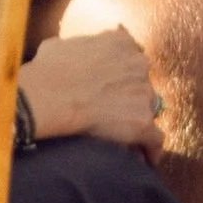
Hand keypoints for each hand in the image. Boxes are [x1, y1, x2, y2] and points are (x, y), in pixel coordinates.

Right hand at [20, 27, 163, 153]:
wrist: (50, 96)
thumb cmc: (48, 71)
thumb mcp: (60, 45)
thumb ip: (79, 46)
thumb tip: (69, 53)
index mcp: (121, 43)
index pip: (131, 59)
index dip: (122, 76)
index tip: (113, 88)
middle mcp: (139, 64)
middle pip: (142, 84)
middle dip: (130, 97)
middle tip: (113, 114)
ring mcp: (144, 93)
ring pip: (149, 110)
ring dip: (137, 121)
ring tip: (125, 140)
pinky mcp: (142, 121)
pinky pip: (155, 139)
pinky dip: (150, 150)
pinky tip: (145, 160)